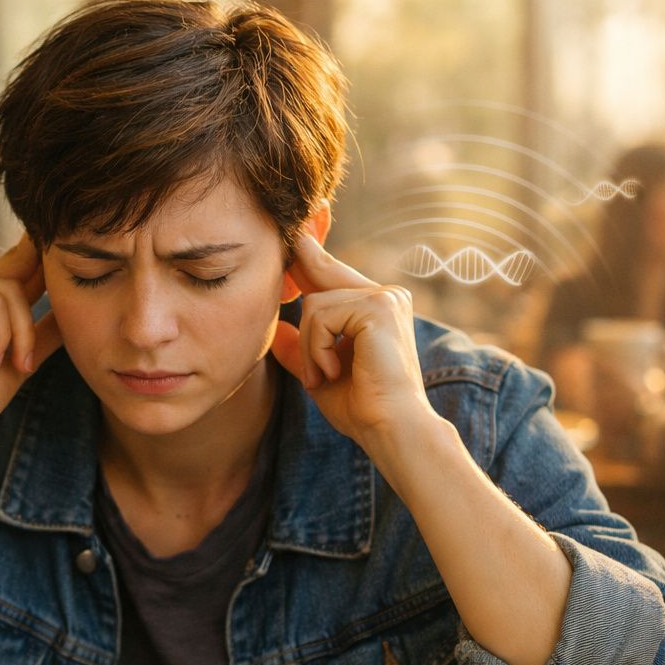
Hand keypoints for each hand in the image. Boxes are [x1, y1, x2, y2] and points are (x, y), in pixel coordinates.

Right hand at [0, 234, 62, 436]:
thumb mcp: (23, 355)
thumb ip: (44, 329)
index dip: (40, 261)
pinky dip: (2, 335)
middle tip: (27, 359)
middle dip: (32, 318)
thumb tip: (76, 306)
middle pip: (18, 275)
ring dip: (21, 334)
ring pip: (9, 291)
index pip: (15, 266)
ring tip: (13, 364)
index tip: (65, 258)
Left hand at [270, 232, 434, 448]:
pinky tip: (332, 371)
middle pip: (322, 273)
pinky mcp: (378, 307)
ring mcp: (384, 298)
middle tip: (294, 262)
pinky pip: (322, 315)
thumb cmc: (362, 408)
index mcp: (376, 308)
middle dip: (301, 272)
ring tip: (323, 376)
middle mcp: (385, 296)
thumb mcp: (320, 374)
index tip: (295, 235)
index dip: (310, 257)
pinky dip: (316, 348)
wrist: (390, 429)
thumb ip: (300, 350)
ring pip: (315, 303)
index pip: (334, 275)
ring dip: (309, 346)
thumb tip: (274, 330)